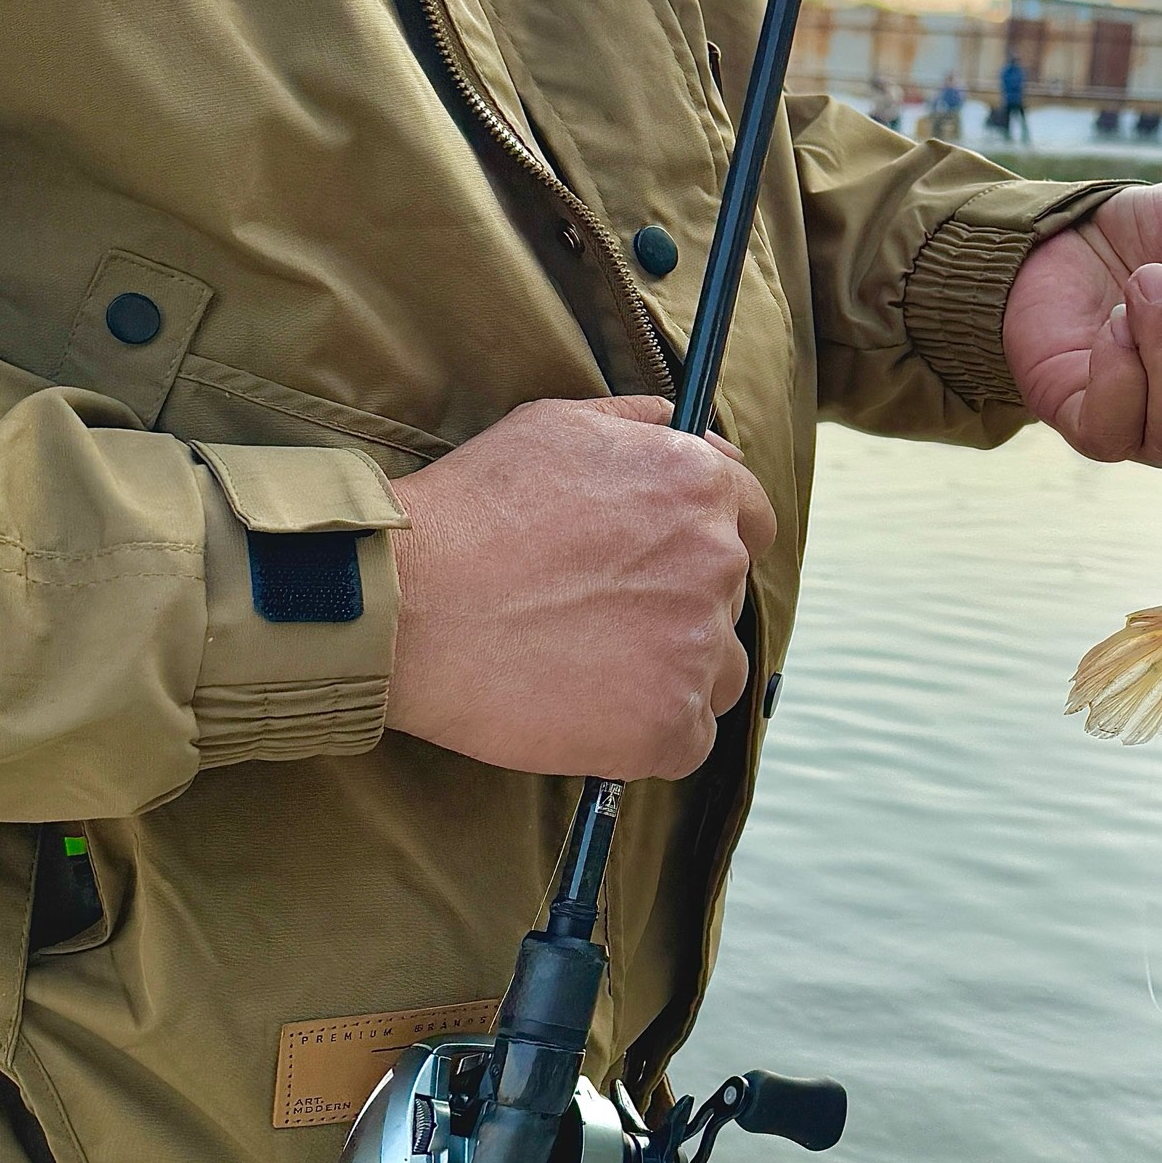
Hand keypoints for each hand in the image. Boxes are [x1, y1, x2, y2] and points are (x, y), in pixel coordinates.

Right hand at [385, 398, 776, 779]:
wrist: (406, 602)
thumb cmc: (472, 511)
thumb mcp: (558, 426)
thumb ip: (639, 423)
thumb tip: (684, 426)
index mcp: (699, 488)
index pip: (755, 525)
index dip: (712, 547)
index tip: (669, 571)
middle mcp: (715, 562)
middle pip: (728, 604)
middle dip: (678, 612)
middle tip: (598, 621)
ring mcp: (697, 648)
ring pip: (718, 674)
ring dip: (673, 675)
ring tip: (592, 670)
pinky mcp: (669, 724)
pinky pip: (689, 739)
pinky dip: (649, 735)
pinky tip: (590, 713)